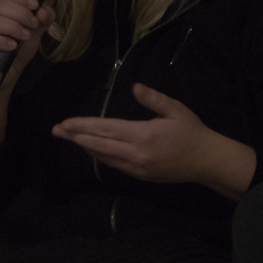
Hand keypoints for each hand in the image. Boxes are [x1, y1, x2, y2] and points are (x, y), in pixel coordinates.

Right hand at [0, 0, 52, 81]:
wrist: (8, 73)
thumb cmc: (17, 48)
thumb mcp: (34, 31)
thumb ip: (42, 19)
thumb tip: (43, 11)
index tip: (35, 6)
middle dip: (20, 13)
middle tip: (33, 24)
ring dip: (12, 26)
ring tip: (25, 36)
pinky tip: (12, 45)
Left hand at [51, 83, 256, 200]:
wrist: (206, 161)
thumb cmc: (192, 132)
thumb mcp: (175, 110)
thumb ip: (153, 99)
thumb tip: (135, 87)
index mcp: (143, 135)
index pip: (105, 129)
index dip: (83, 126)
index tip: (65, 123)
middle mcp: (135, 153)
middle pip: (99, 144)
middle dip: (76, 137)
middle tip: (56, 131)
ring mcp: (136, 167)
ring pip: (104, 157)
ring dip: (85, 147)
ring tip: (69, 138)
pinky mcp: (140, 175)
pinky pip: (114, 165)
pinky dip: (99, 155)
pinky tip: (91, 148)